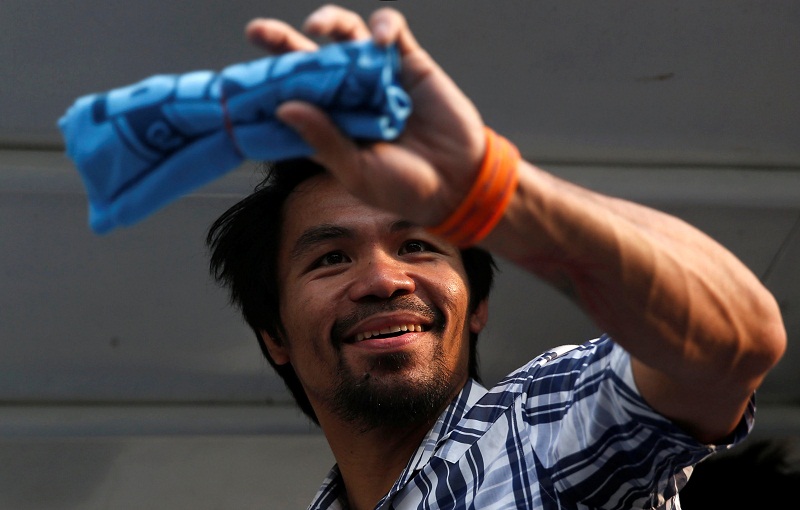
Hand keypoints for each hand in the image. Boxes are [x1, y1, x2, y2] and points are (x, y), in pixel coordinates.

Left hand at [245, 5, 485, 226]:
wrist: (458, 183)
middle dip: (281, 42)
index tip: (240, 80)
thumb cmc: (404, 187)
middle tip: (258, 32)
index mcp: (328, 123)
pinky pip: (390, 31)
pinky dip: (382, 27)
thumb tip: (283, 108)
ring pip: (345, 36)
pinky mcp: (408, 62)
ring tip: (319, 27)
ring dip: (329, 24)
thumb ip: (324, 140)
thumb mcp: (358, 171)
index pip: (290, 96)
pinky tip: (380, 39)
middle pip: (308, 59)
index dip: (266, 84)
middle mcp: (347, 96)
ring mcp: (376, 76)